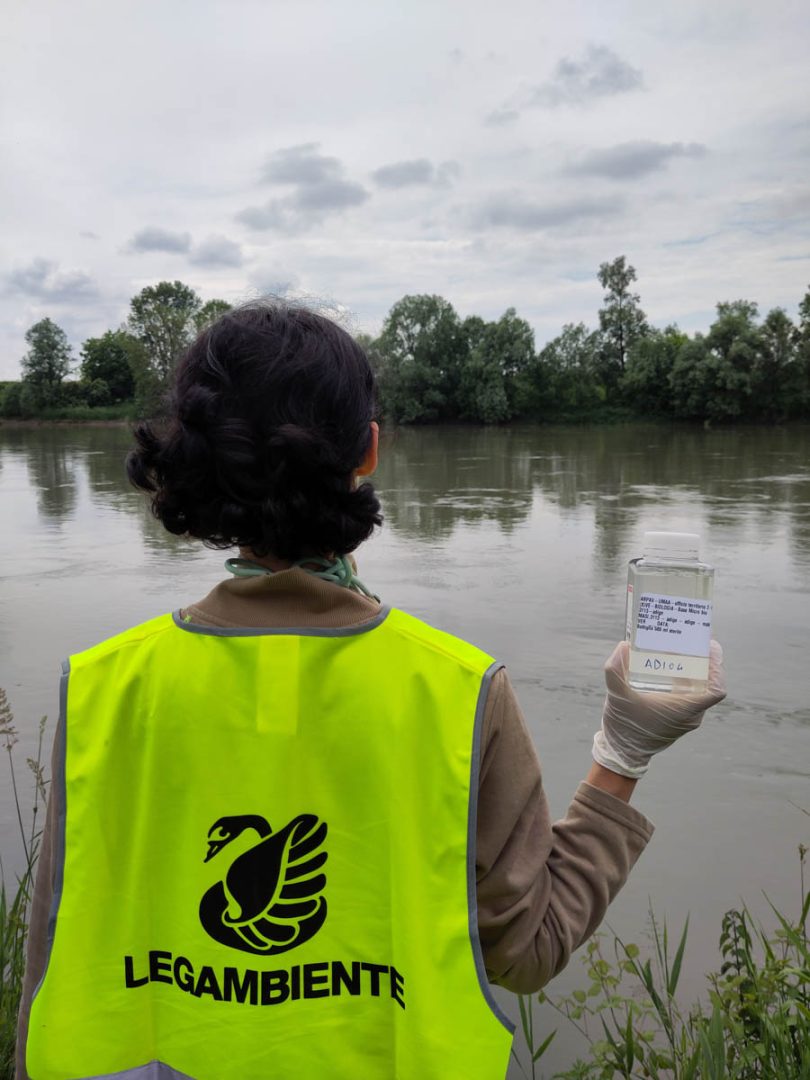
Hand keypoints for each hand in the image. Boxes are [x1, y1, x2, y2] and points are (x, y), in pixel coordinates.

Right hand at [592, 640, 725, 778]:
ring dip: (693, 670)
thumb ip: (616, 668)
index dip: (718, 668)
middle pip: (708, 685)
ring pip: (699, 690)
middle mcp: (691, 716)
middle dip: (703, 662)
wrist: (622, 753)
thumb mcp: (616, 694)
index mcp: (684, 710)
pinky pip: (690, 697)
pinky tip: (669, 668)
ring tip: (680, 650)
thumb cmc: (624, 727)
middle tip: (693, 641)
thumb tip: (624, 645)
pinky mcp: (679, 719)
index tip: (710, 649)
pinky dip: (684, 681)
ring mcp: (686, 719)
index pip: (716, 690)